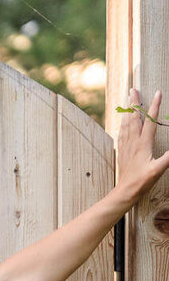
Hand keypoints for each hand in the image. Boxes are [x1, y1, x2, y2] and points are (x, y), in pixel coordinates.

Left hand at [116, 88, 168, 204]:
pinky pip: (122, 133)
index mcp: (143, 144)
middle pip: (134, 118)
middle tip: (133, 89)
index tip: (158, 93)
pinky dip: (123, 122)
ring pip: (126, 123)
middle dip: (134, 103)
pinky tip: (123, 121)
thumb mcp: (158, 170)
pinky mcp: (122, 151)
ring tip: (127, 99)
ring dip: (128, 110)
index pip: (150, 121)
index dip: (154, 106)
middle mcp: (133, 142)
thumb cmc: (141, 182)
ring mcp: (126, 146)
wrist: (124, 191)